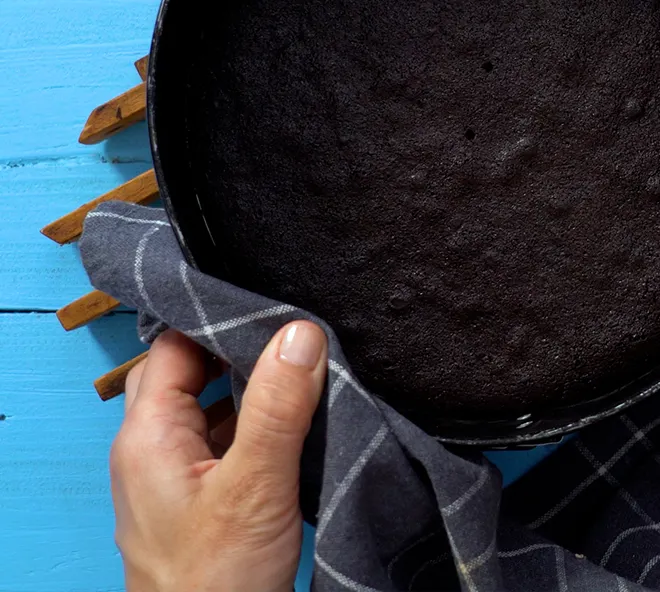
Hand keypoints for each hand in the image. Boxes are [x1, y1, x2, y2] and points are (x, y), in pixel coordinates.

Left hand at [110, 321, 326, 591]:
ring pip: (207, 408)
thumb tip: (300, 332)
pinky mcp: (198, 501)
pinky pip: (221, 442)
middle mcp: (151, 451)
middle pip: (188, 374)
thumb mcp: (255, 486)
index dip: (219, 320)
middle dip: (235, 351)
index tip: (272, 306)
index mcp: (147, 437)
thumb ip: (277, 407)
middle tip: (289, 333)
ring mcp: (173, 478)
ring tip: (299, 369)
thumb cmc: (216, 583)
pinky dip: (253, 425)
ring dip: (248, 389)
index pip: (175, 347)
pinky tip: (292, 421)